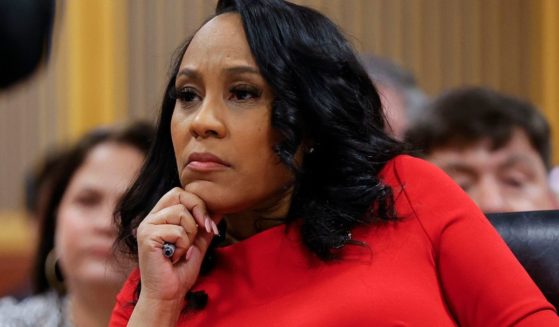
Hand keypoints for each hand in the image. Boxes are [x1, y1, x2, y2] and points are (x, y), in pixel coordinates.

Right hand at [134, 187, 220, 304]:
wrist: (168, 295)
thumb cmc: (180, 271)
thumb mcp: (198, 245)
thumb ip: (205, 228)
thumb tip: (219, 210)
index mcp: (161, 217)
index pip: (180, 193)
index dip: (198, 203)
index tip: (209, 225)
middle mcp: (151, 218)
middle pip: (178, 194)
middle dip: (198, 210)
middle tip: (204, 230)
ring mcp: (147, 226)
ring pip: (180, 213)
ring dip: (190, 235)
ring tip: (182, 250)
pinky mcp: (146, 237)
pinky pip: (176, 231)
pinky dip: (183, 245)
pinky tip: (174, 257)